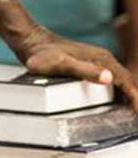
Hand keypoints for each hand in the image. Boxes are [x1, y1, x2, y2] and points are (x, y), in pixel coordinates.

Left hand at [19, 28, 137, 108]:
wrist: (30, 41)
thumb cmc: (42, 54)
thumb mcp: (62, 65)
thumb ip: (86, 70)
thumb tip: (110, 78)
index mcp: (102, 59)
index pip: (126, 81)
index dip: (135, 98)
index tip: (137, 113)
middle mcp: (103, 59)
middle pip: (127, 80)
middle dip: (134, 97)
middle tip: (134, 117)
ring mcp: (96, 61)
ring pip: (119, 80)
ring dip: (127, 94)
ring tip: (129, 112)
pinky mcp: (88, 64)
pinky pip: (108, 79)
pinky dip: (116, 90)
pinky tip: (113, 100)